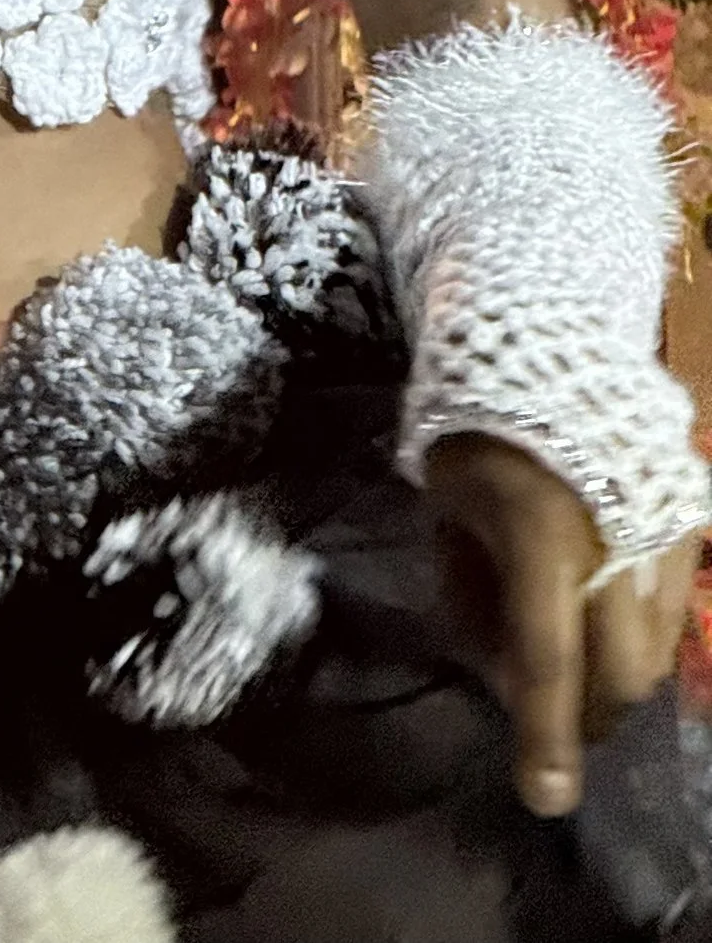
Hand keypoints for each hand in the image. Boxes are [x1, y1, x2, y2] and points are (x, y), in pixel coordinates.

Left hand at [424, 431, 698, 814]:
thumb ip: (472, 596)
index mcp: (541, 534)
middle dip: (585, 712)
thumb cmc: (473, 424)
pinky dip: (642, 630)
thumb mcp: (447, 508)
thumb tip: (506, 674)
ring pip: (660, 648)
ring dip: (616, 674)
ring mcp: (665, 529)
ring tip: (573, 657)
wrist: (541, 336)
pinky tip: (605, 613)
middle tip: (550, 717)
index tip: (545, 797)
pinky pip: (678, 606)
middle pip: (620, 672)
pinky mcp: (692, 517)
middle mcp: (616, 540)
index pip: (548, 661)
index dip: (545, 736)